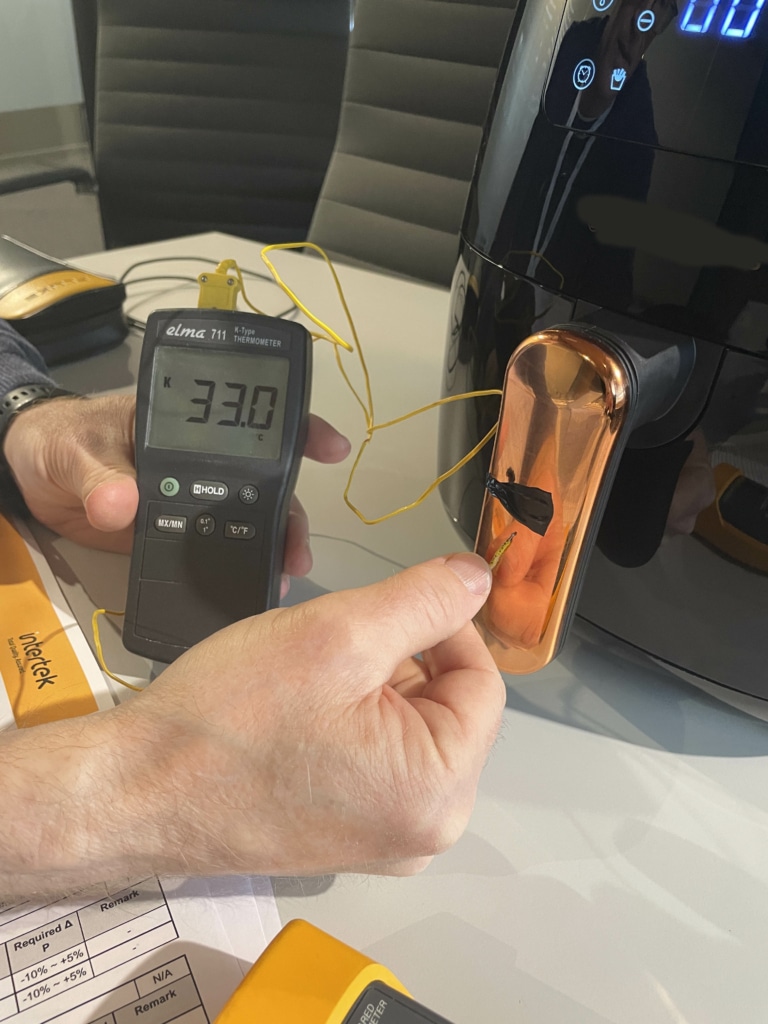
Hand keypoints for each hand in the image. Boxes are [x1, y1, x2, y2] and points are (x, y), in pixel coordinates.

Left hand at [2, 395, 349, 570]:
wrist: (31, 476)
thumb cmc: (60, 438)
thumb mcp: (76, 449)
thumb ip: (99, 476)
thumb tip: (123, 503)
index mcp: (184, 431)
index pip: (252, 424)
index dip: (299, 429)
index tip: (330, 446)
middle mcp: (200, 467)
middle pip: (263, 485)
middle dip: (290, 515)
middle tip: (298, 549)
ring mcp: (191, 504)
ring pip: (246, 524)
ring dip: (270, 550)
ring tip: (282, 578)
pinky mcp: (173, 538)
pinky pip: (212, 554)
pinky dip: (233, 572)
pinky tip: (246, 593)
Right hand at [31, 553, 501, 884]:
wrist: (135, 792)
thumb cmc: (232, 715)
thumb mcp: (338, 634)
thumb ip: (424, 599)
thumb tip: (479, 577)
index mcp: (440, 793)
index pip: (482, 683)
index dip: (442, 629)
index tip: (383, 608)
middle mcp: (426, 834)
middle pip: (448, 709)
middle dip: (399, 663)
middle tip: (330, 651)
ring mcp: (386, 844)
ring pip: (410, 730)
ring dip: (372, 688)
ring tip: (306, 684)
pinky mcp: (348, 840)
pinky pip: (378, 762)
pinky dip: (352, 723)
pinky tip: (299, 715)